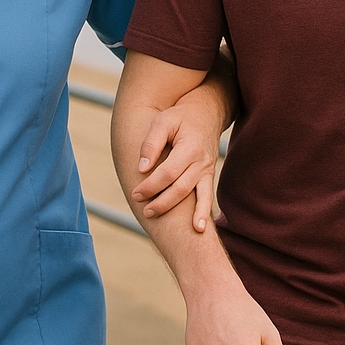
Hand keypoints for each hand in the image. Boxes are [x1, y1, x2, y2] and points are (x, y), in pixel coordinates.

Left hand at [131, 88, 223, 231]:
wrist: (205, 113)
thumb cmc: (179, 117)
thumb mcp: (162, 121)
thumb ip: (150, 143)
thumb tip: (142, 168)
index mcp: (190, 147)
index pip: (168, 173)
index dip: (151, 185)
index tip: (135, 193)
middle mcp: (202, 161)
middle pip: (182, 188)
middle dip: (162, 202)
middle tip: (145, 211)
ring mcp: (208, 170)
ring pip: (199, 196)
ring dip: (187, 214)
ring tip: (184, 231)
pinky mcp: (208, 176)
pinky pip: (207, 197)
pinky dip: (204, 213)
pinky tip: (199, 229)